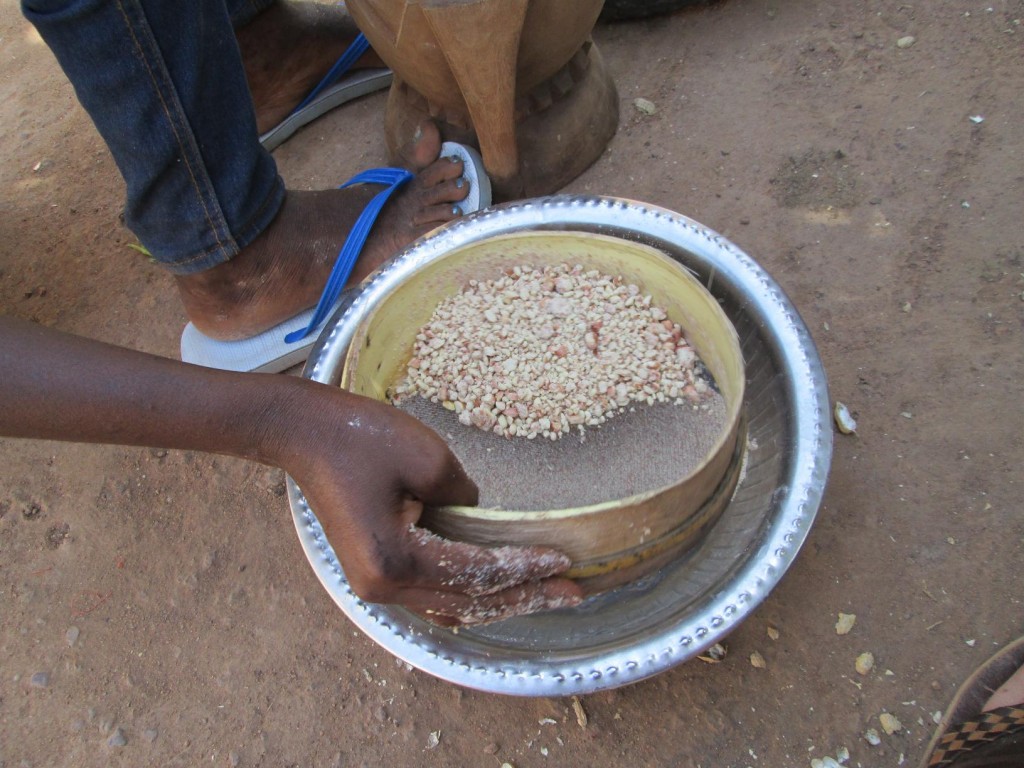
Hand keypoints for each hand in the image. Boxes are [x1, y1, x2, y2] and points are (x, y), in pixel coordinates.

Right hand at [279, 384, 582, 625]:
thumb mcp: (426, 457)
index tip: (564, 563)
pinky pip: (431, 594)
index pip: (477, 573)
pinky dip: (468, 595)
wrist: (303, 433)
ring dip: (499, 601)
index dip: (524, 569)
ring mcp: (375, 584)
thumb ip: (464, 498)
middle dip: (524, 597)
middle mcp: (384, 587)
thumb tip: (479, 516)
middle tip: (573, 594)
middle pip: (469, 601)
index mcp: (396, 561)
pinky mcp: (374, 571)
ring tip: (545, 596)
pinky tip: (497, 593)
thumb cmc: (360, 437)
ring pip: (451, 605)